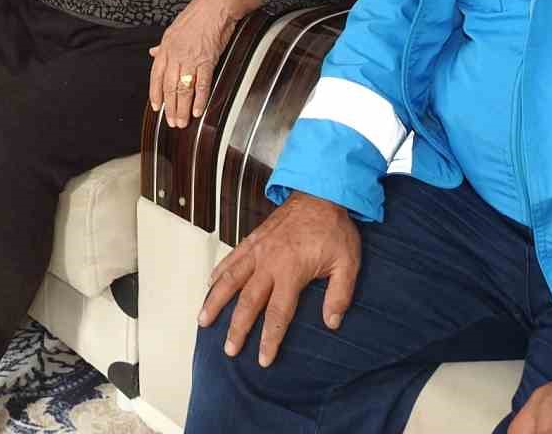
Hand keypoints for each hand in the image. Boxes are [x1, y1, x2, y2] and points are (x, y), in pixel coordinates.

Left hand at [148, 0, 255, 127]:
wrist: (218, 5)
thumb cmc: (198, 14)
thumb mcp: (174, 28)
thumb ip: (163, 45)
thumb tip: (152, 53)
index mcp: (166, 46)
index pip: (156, 75)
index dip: (156, 93)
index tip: (157, 108)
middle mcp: (176, 54)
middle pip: (170, 86)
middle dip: (170, 107)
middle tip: (172, 122)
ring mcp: (191, 58)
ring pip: (183, 89)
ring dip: (182, 108)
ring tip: (182, 122)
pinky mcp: (208, 59)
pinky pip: (202, 84)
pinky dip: (199, 99)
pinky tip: (197, 111)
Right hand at [197, 191, 359, 367]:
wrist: (321, 191)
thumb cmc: (335, 229)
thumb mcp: (348, 262)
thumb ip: (339, 294)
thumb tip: (332, 323)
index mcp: (292, 271)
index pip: (278, 313)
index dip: (270, 338)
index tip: (262, 359)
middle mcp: (269, 262)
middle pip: (248, 301)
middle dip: (237, 327)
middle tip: (228, 349)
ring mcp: (258, 249)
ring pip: (231, 278)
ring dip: (216, 300)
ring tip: (203, 320)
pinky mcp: (254, 238)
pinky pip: (232, 257)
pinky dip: (219, 270)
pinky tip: (209, 283)